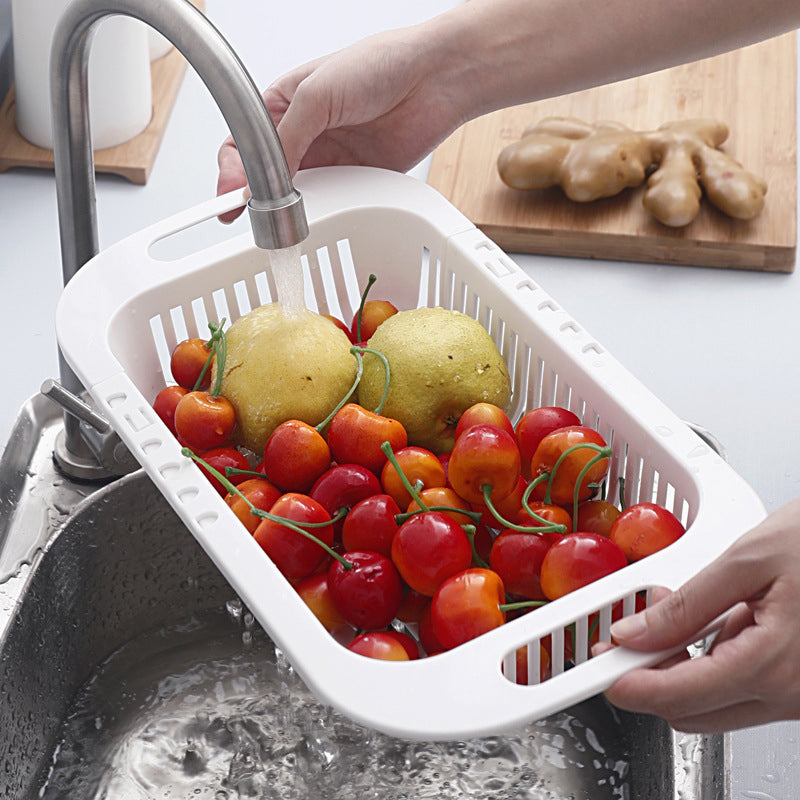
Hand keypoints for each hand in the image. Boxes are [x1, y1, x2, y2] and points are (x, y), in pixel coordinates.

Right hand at [216, 25, 471, 221]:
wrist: (434, 80)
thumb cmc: (379, 64)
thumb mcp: (318, 93)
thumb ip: (287, 137)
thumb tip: (262, 178)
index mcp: (283, 105)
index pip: (243, 144)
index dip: (232, 172)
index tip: (230, 195)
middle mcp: (303, 134)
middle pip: (265, 176)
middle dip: (255, 197)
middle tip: (252, 216)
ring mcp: (329, 159)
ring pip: (296, 195)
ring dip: (287, 210)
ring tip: (281, 221)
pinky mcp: (355, 179)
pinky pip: (331, 203)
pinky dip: (321, 212)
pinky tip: (314, 216)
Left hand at [593, 499, 799, 731]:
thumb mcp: (747, 561)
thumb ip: (686, 605)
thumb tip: (635, 633)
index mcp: (773, 664)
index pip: (678, 697)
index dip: (628, 686)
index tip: (599, 669)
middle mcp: (790, 693)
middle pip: (691, 711)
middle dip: (650, 676)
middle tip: (626, 636)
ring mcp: (798, 695)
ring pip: (715, 704)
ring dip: (682, 669)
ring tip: (680, 613)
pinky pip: (743, 688)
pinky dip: (716, 663)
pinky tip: (719, 621)